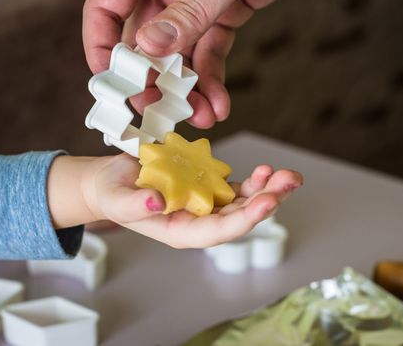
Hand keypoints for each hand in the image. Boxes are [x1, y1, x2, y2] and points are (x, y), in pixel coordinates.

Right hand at [81, 153, 301, 248]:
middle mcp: (199, 222)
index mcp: (180, 232)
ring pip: (244, 204)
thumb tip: (155, 202)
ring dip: (267, 191)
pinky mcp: (209, 189)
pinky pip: (237, 190)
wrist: (116, 181)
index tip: (266, 203)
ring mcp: (206, 206)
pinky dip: (254, 181)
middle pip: (239, 218)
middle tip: (289, 182)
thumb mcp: (116, 199)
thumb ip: (133, 204)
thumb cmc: (113, 194)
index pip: (217, 232)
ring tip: (288, 176)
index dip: (243, 220)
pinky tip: (265, 171)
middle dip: (266, 201)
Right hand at [83, 0, 278, 128]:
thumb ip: (182, 16)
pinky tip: (219, 104)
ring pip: (182, 57)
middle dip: (157, 84)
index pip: (104, 13)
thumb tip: (147, 47)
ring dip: (191, 91)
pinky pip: (211, 51)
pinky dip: (215, 78)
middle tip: (162, 113)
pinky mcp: (220, 16)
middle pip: (146, 45)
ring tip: (202, 117)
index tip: (115, 86)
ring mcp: (192, 7)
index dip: (102, 50)